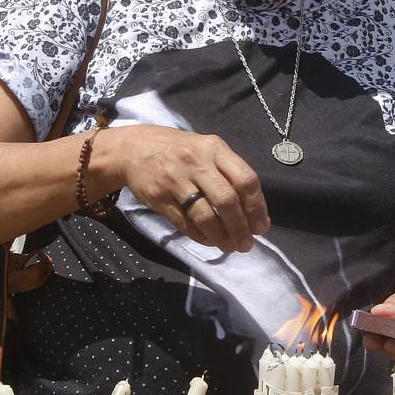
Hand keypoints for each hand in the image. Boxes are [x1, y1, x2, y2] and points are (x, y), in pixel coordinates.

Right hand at [106, 126, 268, 253]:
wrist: (133, 149)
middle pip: (226, 200)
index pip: (245, 179)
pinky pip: (184, 223)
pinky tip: (209, 240)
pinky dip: (200, 236)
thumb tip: (254, 213)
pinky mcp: (158, 197)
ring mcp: (175, 179)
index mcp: (214, 148)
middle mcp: (196, 162)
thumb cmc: (180, 151)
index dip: (256, 207)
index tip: (261, 227)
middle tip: (246, 244)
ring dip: (221, 236)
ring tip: (229, 246)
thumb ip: (229, 174)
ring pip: (205, 215)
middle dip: (240, 227)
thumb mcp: (206, 150)